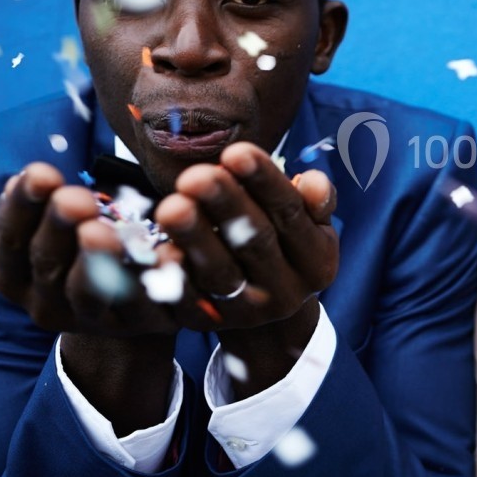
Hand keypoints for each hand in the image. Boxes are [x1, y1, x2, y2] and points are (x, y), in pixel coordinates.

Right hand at [0, 162, 200, 336]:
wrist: (130, 306)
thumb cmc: (87, 251)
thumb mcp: (61, 229)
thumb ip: (49, 205)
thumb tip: (35, 176)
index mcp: (19, 277)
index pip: (12, 240)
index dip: (22, 206)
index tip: (41, 172)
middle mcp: (47, 305)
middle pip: (47, 264)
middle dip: (59, 227)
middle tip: (74, 198)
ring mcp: (91, 321)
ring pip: (88, 293)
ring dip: (95, 260)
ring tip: (102, 231)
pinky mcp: (137, 325)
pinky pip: (145, 302)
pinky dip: (153, 277)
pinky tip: (167, 253)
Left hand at [154, 141, 338, 331]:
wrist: (265, 306)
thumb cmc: (284, 242)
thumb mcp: (310, 223)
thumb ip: (314, 200)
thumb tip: (314, 182)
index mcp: (317, 262)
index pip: (290, 214)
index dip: (265, 183)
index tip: (236, 152)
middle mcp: (287, 292)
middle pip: (256, 242)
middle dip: (225, 205)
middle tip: (196, 176)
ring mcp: (249, 313)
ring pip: (221, 272)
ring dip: (195, 237)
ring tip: (172, 205)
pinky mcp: (210, 324)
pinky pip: (189, 301)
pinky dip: (174, 276)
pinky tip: (158, 251)